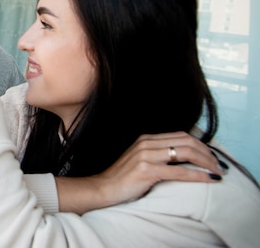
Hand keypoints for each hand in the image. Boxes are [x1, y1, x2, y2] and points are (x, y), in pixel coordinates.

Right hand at [58, 131, 225, 213]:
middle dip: (207, 153)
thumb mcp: (141, 160)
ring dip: (206, 162)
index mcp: (146, 139)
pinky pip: (179, 171)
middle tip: (219, 166)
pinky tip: (208, 179)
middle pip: (186, 141)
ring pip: (185, 152)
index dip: (201, 144)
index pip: (181, 135)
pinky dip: (198, 175)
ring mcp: (146, 155)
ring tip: (217, 172)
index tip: (212, 157)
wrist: (103, 188)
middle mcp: (146, 143)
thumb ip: (158, 155)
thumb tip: (182, 159)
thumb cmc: (123, 179)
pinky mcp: (147, 170)